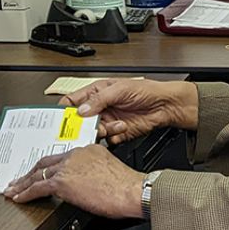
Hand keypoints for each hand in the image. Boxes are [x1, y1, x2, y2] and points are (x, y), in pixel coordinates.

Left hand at [4, 145, 145, 218]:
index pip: (61, 157)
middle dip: (30, 172)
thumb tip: (88, 187)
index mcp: (87, 150)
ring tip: (13, 190)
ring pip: (37, 174)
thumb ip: (95, 174)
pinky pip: (37, 187)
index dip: (48, 166)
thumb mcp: (110, 172)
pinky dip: (25, 193)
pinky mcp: (62, 182)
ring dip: (22, 183)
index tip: (42, 172)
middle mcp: (75, 155)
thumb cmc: (127, 187)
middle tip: (19, 180)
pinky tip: (19, 198)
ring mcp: (67, 167)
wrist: (131, 191)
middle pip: (45, 163)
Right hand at [61, 79, 197, 145]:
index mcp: (96, 93)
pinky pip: (108, 140)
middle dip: (82, 125)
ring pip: (94, 131)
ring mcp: (108, 121)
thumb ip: (99, 100)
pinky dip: (113, 136)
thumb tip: (81, 110)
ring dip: (101, 130)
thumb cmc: (146, 90)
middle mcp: (100, 108)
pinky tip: (123, 127)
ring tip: (114, 124)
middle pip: (80, 121)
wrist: (165, 105)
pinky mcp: (118, 133)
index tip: (62, 119)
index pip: (72, 102)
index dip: (65, 110)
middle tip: (87, 126)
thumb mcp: (119, 89)